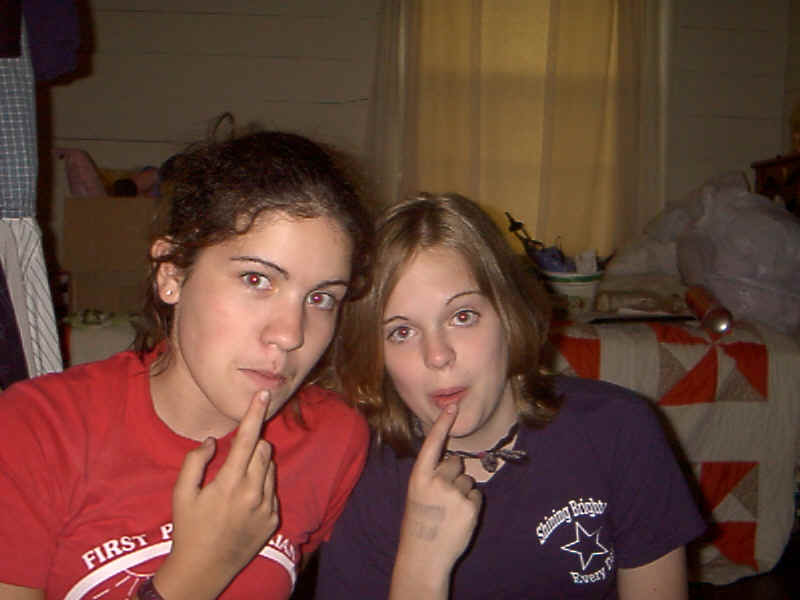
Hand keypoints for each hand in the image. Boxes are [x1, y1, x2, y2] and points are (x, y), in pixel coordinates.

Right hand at [153, 390, 278, 599]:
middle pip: (264, 449)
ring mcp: (267, 507)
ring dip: (257, 465)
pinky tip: (242, 503)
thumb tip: (210, 442)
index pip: (248, 438)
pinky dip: (261, 487)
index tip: (264, 394)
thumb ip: (194, 462)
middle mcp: (254, 493)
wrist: (204, 569)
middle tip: (233, 459)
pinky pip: (272, 490)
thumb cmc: (188, 529)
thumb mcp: (181, 494)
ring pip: (270, 468)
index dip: (255, 413)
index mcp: (231, 483)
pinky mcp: (274, 519)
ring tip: (235, 484)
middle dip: (251, 445)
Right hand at [390, 404, 481, 598]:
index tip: (453, 406)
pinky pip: (477, 496)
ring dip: (462, 493)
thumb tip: (452, 462)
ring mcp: (454, 493)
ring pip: (468, 480)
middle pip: (456, 463)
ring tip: (449, 512)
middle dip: (453, 476)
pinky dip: (471, 506)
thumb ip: (432, 476)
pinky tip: (459, 519)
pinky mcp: (471, 507)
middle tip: (442, 499)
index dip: (442, 424)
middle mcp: (436, 481)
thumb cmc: (420, 523)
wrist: (423, 556)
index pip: (432, 444)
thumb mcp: (418, 494)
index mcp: (419, 476)